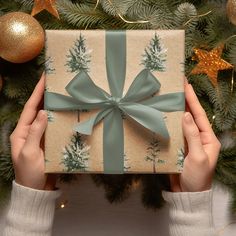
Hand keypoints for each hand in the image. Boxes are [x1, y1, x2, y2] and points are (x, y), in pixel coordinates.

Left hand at [10, 74, 54, 189]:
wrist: (37, 189)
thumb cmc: (30, 173)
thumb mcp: (29, 153)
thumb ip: (35, 132)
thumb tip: (43, 112)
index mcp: (21, 132)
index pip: (29, 108)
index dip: (37, 93)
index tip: (44, 78)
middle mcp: (30, 131)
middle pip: (37, 109)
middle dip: (44, 95)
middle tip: (54, 82)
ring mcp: (40, 136)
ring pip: (47, 116)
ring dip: (53, 104)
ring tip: (61, 93)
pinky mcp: (48, 141)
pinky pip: (54, 126)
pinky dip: (59, 118)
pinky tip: (65, 112)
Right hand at [170, 81, 220, 191]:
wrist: (187, 194)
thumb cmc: (197, 178)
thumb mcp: (198, 156)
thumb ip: (193, 135)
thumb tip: (186, 115)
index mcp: (208, 138)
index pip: (199, 115)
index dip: (192, 99)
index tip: (186, 85)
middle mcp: (198, 137)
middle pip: (190, 116)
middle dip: (184, 101)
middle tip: (176, 87)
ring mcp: (187, 141)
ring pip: (180, 122)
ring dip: (175, 110)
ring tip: (168, 97)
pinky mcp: (178, 146)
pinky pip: (173, 132)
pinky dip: (168, 123)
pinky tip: (163, 116)